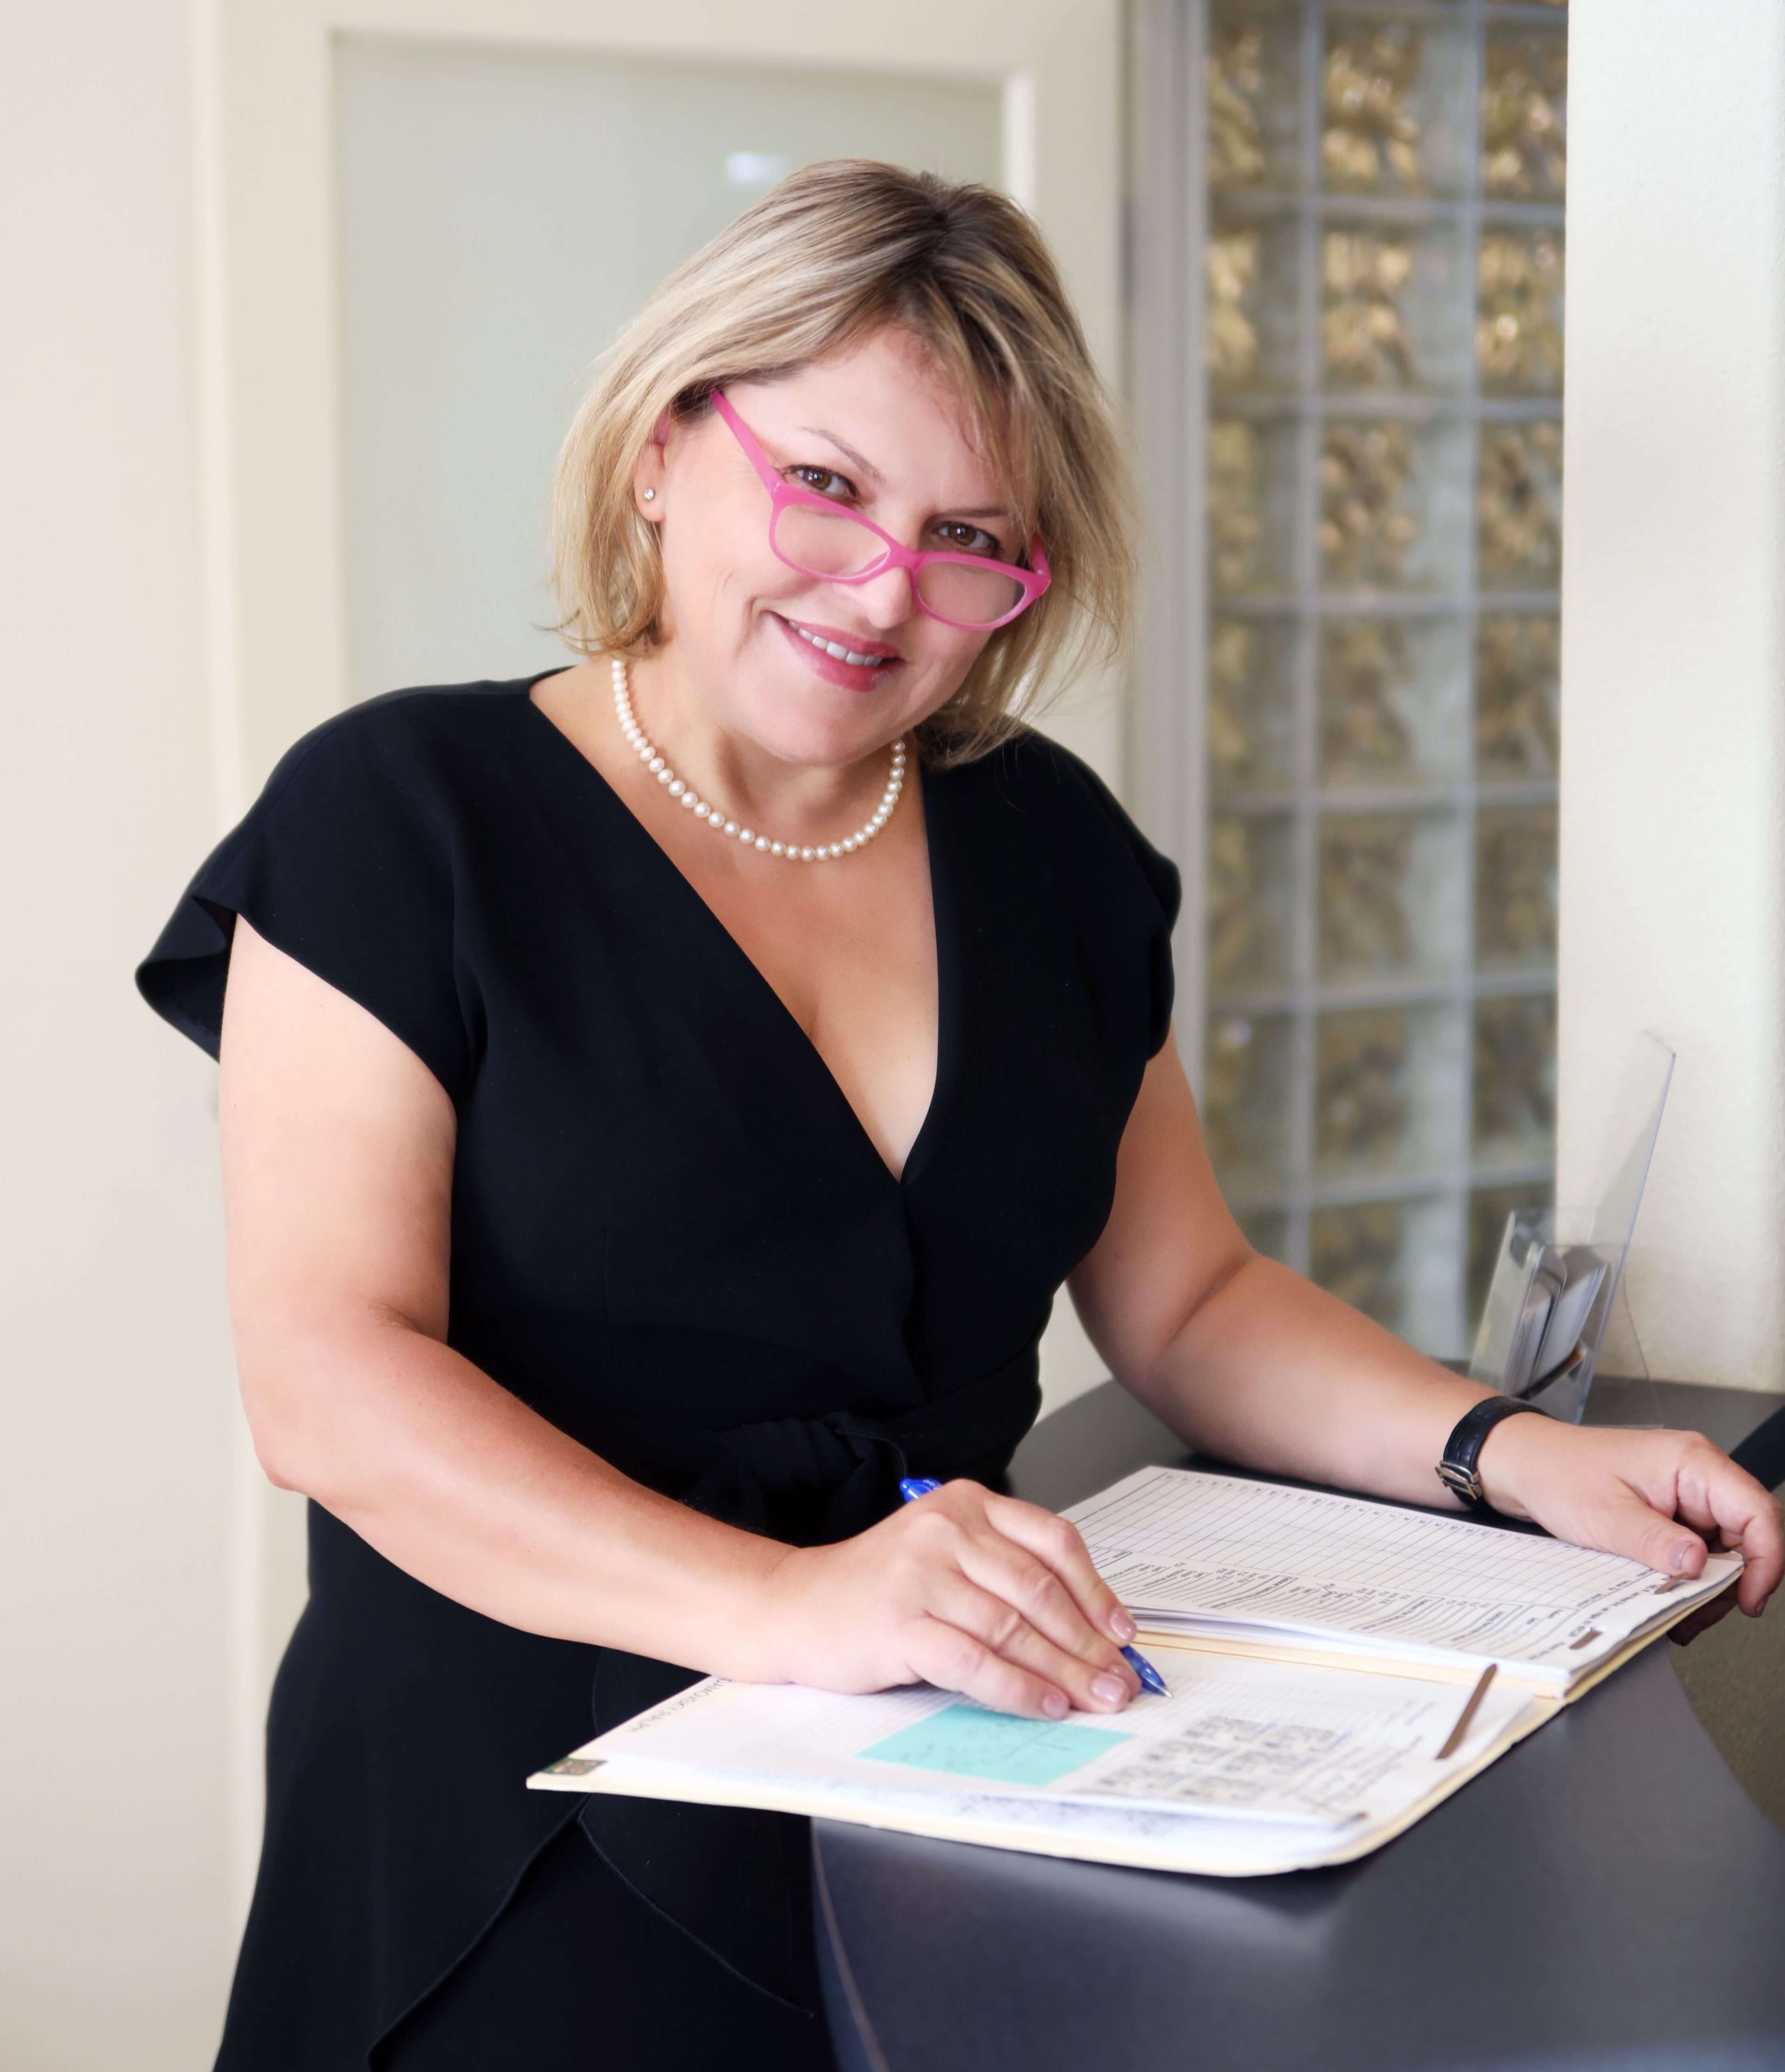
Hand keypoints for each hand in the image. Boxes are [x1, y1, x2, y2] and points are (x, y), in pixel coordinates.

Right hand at [758, 1480, 1141, 1719]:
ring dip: (1064, 1672)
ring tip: (1095, 1699)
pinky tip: (1044, 1704)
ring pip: (1014, 1628)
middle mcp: (946, 1529)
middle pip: (1040, 1591)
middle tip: (1120, 1679)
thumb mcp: (944, 1556)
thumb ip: (1002, 1574)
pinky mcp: (899, 1623)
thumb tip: (1085, 1627)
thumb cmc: (876, 1588)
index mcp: (965, 1504)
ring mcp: (920, 1574)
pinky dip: (1017, 1688)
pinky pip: (975, 1660)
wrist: (794, 1606)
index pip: (1052, 1541)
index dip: (1096, 1590)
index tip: (1123, 1630)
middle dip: (1089, 1643)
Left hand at [1477, 1416, 1783, 1617]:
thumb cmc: (1557, 1474)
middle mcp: (1697, 1475)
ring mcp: (1686, 1495)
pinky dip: (1690, 1579)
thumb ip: (1656, 1541)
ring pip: (1726, 1552)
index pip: (1758, 1512)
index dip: (1767, 1560)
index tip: (1748, 1600)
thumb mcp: (1605, 1515)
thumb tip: (1700, 1565)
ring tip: (1678, 1614)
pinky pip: (1700, 1552)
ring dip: (1708, 1588)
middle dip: (1731, 1583)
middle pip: (1748, 1538)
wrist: (1524, 1466)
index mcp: (1692, 1462)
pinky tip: (1669, 1599)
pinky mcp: (1673, 1513)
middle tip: (1698, 1614)